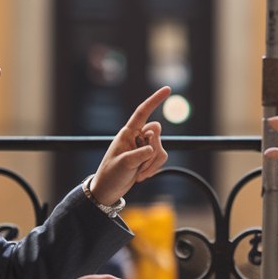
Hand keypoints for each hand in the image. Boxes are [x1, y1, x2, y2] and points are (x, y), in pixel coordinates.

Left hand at [90, 87, 170, 204]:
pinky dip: (154, 168)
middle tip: (139, 164)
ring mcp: (144, 147)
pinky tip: (142, 176)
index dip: (155, 100)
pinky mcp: (149, 157)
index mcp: (127, 132)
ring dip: (152, 164)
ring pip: (161, 148)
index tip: (168, 89)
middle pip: (157, 131)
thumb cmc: (111, 174)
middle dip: (152, 149)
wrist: (109, 189)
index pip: (143, 112)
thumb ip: (139, 155)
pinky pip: (162, 157)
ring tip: (138, 174)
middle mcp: (137, 136)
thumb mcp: (123, 164)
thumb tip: (153, 149)